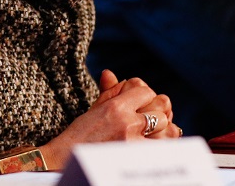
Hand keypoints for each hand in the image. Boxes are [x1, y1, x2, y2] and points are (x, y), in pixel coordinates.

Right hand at [39, 70, 175, 169]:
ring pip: (167, 128)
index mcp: (116, 107)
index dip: (145, 95)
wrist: (67, 160)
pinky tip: (153, 144)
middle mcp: (128, 123)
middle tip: (149, 117)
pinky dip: (162, 144)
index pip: (146, 91)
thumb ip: (109, 91)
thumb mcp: (95, 109)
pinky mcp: (137, 158)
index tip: (139, 103)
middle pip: (161, 106)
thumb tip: (109, 73)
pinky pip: (164, 147)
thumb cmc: (81, 135)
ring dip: (162, 128)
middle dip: (156, 110)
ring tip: (152, 132)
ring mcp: (135, 142)